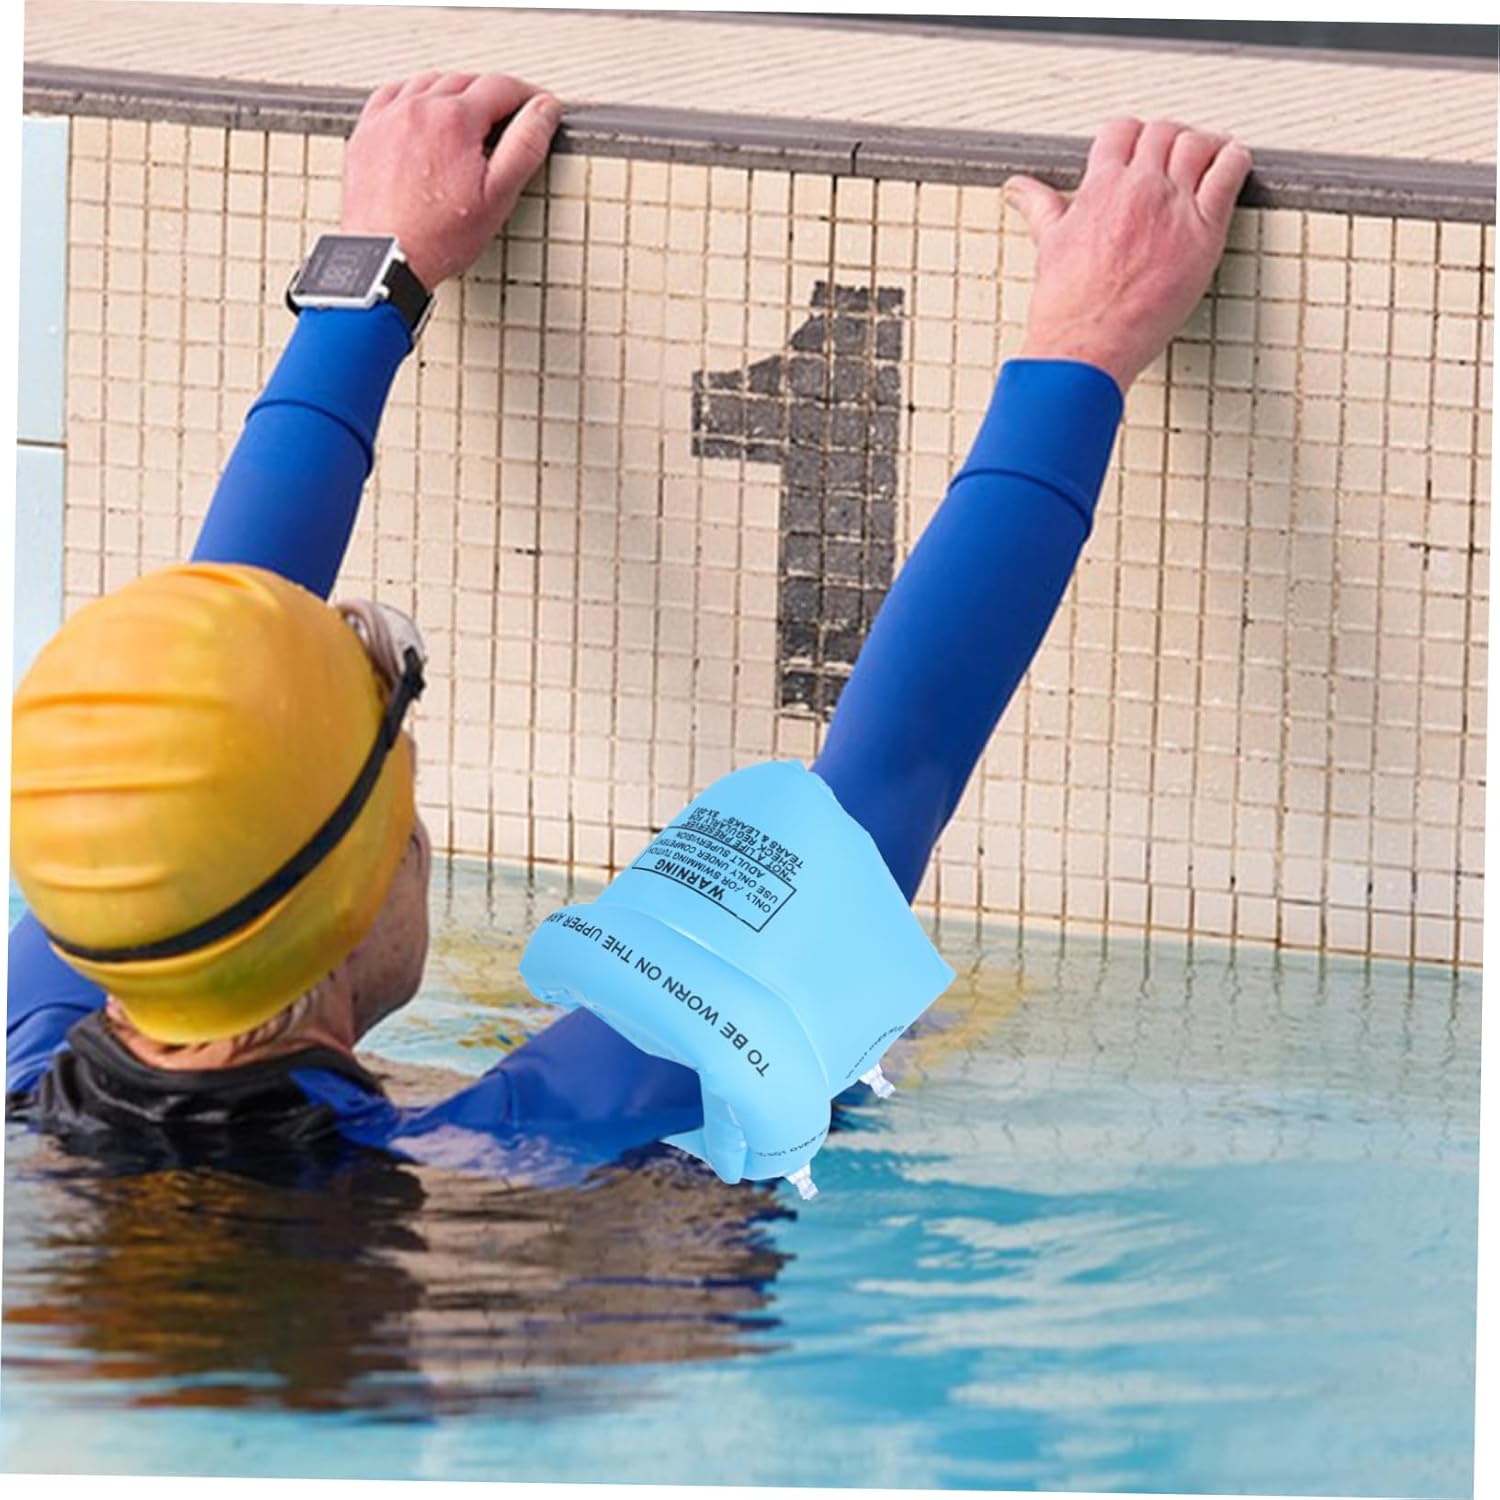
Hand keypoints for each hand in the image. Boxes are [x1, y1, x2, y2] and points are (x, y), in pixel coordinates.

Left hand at [340, 71, 561, 288]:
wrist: (385, 258)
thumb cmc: (437, 237)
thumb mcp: (497, 196)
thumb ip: (525, 146)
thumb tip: (544, 110)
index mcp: (454, 119)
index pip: (501, 86)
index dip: (528, 95)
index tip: (538, 107)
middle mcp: (418, 107)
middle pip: (466, 81)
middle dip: (492, 97)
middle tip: (508, 121)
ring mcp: (389, 116)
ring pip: (430, 83)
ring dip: (455, 93)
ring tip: (469, 121)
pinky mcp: (368, 130)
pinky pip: (394, 94)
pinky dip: (415, 97)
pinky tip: (425, 115)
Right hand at [1005, 119, 1252, 393]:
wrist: (1086, 344)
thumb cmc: (1067, 306)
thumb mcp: (1049, 244)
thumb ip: (1040, 207)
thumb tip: (1018, 189)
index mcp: (1100, 187)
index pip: (1122, 131)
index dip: (1132, 136)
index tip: (1138, 149)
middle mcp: (1139, 189)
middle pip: (1163, 133)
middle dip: (1168, 140)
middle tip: (1173, 155)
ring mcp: (1173, 207)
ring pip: (1198, 144)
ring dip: (1204, 145)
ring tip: (1209, 157)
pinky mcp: (1204, 232)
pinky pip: (1229, 174)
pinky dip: (1235, 161)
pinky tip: (1232, 166)